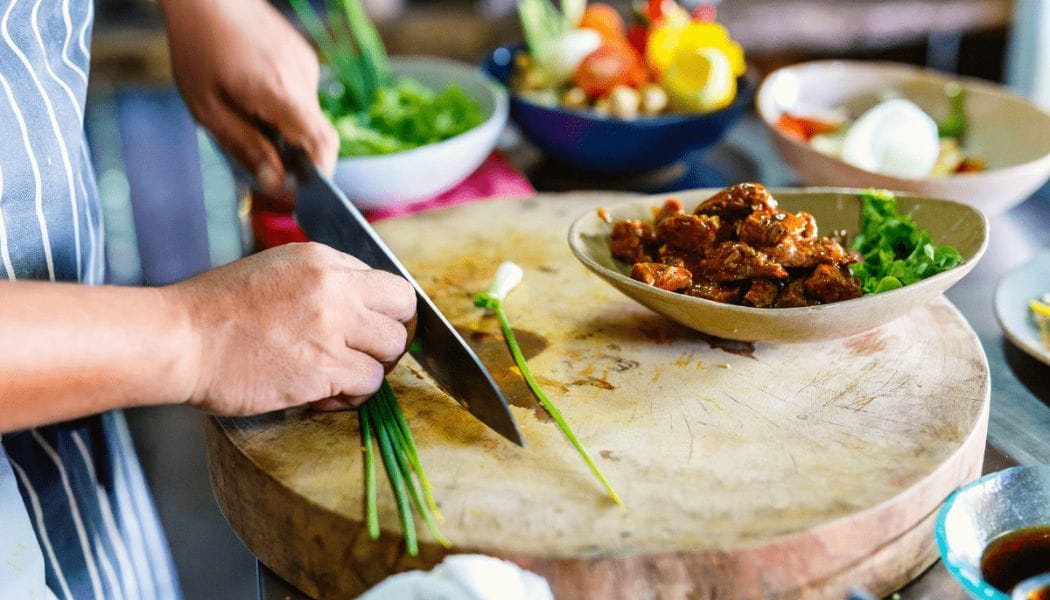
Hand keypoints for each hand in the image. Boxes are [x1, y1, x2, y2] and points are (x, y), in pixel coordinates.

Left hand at [160, 0, 338, 197]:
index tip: (306, 191)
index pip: (322, 143)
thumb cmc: (198, 49)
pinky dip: (283, 105)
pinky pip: (300, 94)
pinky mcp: (302, 56)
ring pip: (305, 114)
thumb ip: (246, 147)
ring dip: (284, 126)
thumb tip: (275, 185)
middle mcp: (301, 79)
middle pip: (314, 133)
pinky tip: (252, 91)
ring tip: (246, 112)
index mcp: (279, 94)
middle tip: (261, 158)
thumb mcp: (209, 109)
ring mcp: (305, 65)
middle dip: (293, 153)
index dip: (322, 173)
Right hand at [166, 243, 415, 415]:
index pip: (388, 283)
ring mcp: (331, 328)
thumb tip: (358, 304)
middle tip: (364, 354)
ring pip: (391, 350)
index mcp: (322, 260)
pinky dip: (352, 395)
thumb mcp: (275, 271)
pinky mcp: (323, 368)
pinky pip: (369, 384)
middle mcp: (334, 288)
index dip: (384, 312)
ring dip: (371, 368)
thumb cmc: (215, 311)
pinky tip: (324, 395)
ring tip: (338, 377)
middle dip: (389, 338)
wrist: (178, 338)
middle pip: (403, 312)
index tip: (368, 330)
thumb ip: (321, 282)